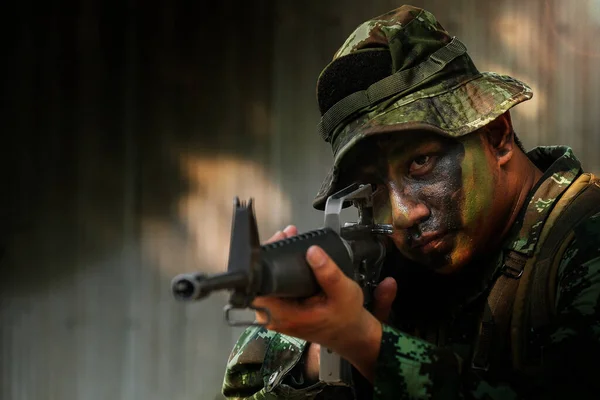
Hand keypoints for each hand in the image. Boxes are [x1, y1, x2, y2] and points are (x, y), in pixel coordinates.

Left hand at [255, 225, 397, 382]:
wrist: (350, 332)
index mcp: (284, 315)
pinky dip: (282, 269)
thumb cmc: (346, 317)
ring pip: (266, 282)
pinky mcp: (281, 309)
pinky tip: (292, 255)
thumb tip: (313, 252)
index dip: (264, 261)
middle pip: (259, 281)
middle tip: (287, 236)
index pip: (258, 286)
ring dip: (277, 260)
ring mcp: (276, 314)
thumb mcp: (344, 293)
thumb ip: (329, 274)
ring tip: (290, 240)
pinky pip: (274, 286)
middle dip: (272, 255)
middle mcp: (274, 317)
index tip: (278, 242)